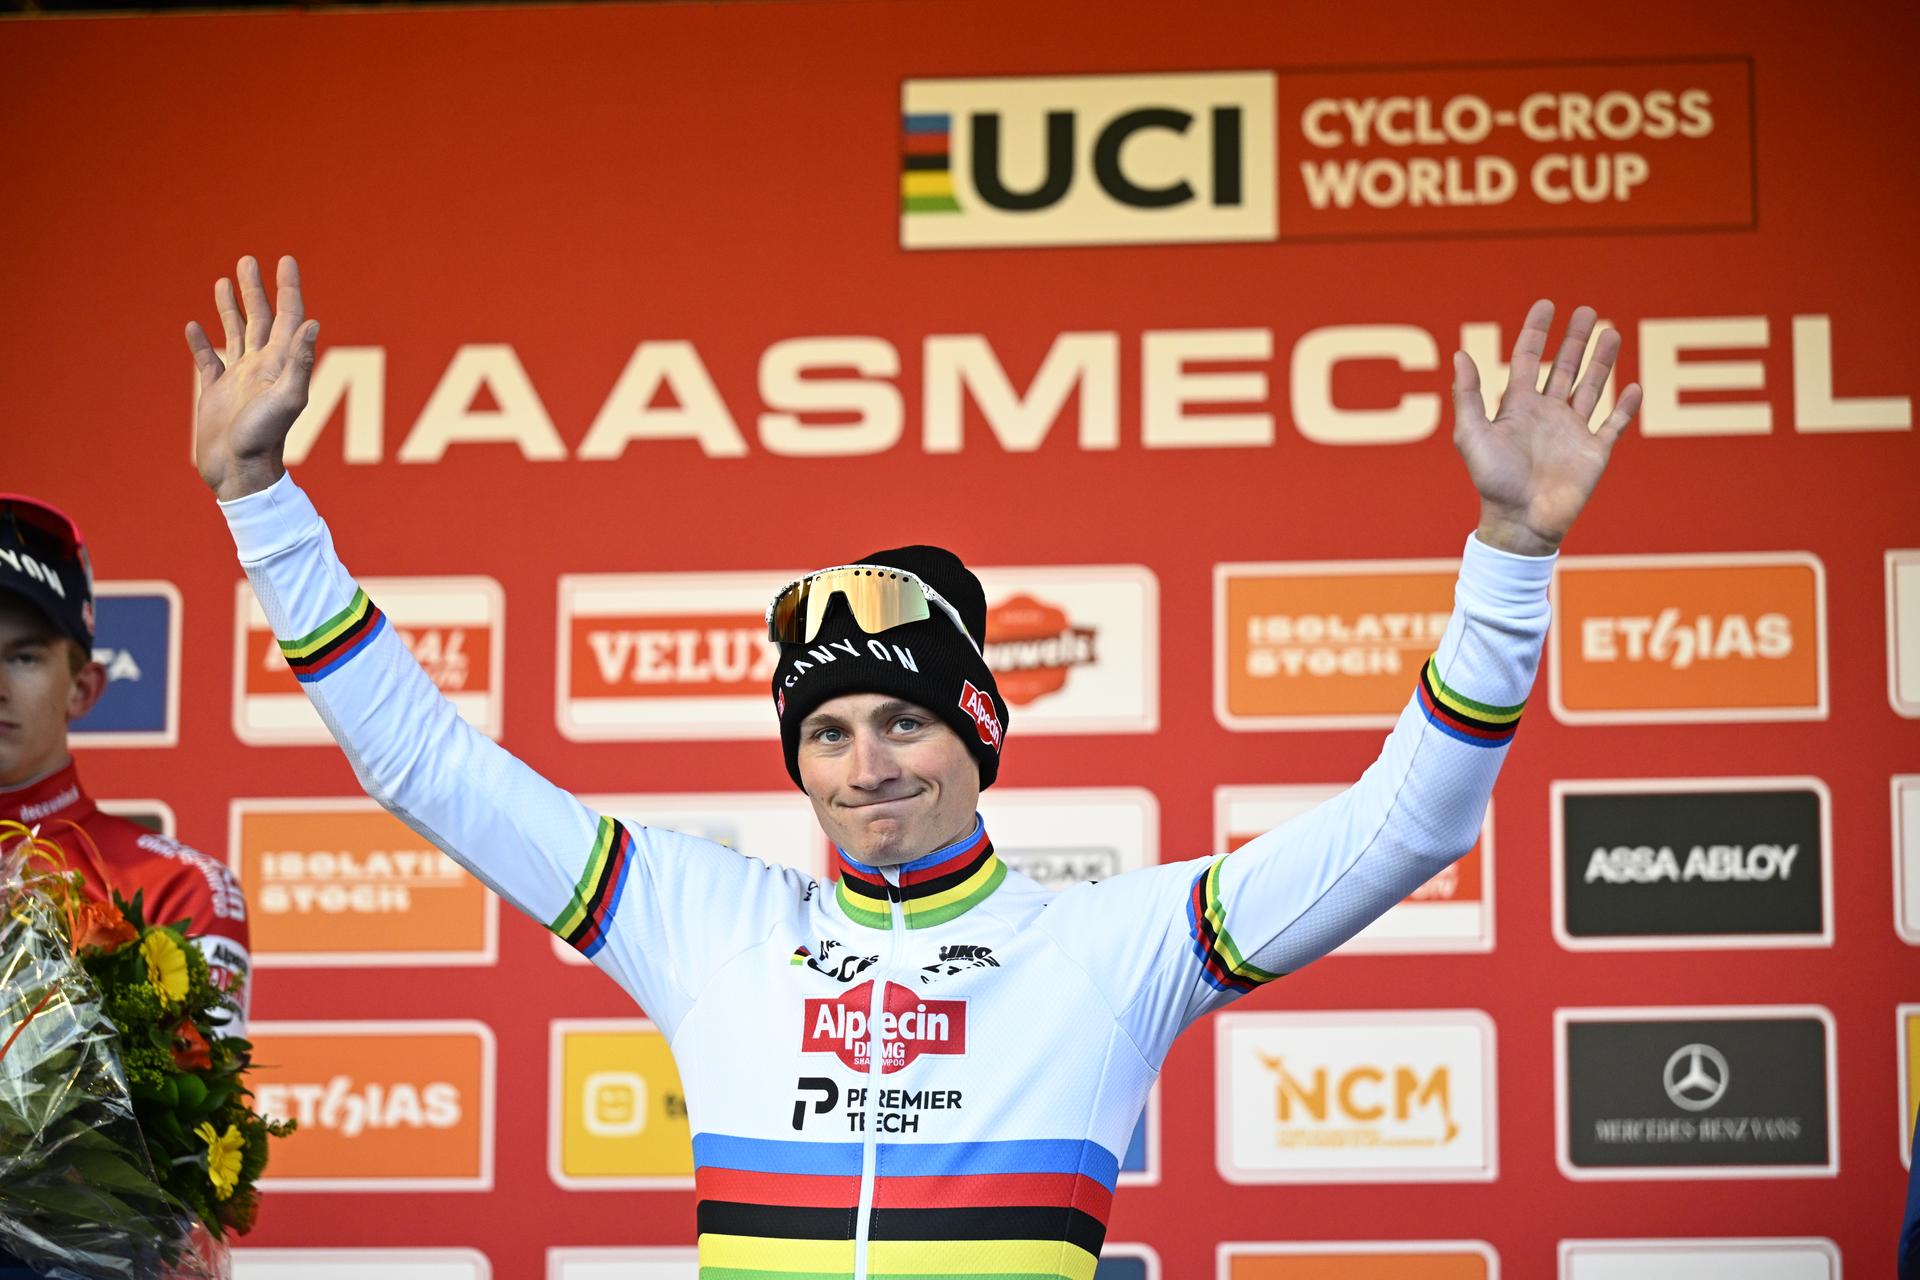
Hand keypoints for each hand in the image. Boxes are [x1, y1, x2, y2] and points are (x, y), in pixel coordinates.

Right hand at [185, 255, 319, 501]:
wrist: (239, 472)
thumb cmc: (265, 439)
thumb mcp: (287, 399)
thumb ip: (300, 362)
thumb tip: (312, 324)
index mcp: (281, 363)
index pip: (289, 317)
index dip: (289, 289)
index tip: (285, 260)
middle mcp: (262, 366)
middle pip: (261, 318)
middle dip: (255, 289)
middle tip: (248, 260)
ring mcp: (238, 378)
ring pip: (235, 333)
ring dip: (230, 308)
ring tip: (223, 281)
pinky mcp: (215, 392)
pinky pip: (208, 360)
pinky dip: (201, 342)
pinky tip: (194, 326)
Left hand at [1452, 300, 1641, 555]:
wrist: (1520, 522)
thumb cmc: (1492, 482)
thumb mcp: (1472, 435)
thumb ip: (1469, 395)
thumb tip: (1460, 353)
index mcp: (1518, 407)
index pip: (1529, 359)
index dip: (1536, 332)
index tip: (1547, 304)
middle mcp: (1547, 414)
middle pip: (1564, 367)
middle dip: (1574, 339)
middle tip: (1587, 310)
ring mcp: (1572, 432)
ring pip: (1590, 387)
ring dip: (1602, 361)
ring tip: (1612, 331)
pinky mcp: (1594, 452)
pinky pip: (1613, 424)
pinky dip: (1625, 407)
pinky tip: (1633, 386)